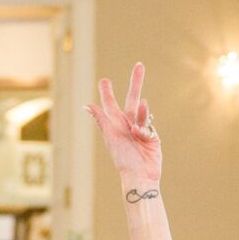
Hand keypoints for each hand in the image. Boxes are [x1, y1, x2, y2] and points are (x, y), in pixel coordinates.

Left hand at [86, 63, 162, 192]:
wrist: (139, 174)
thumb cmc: (122, 158)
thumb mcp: (110, 136)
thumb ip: (101, 119)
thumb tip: (86, 105)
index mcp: (114, 124)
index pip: (110, 104)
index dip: (107, 92)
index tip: (104, 80)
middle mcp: (127, 124)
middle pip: (132, 98)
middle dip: (136, 82)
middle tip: (139, 65)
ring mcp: (141, 128)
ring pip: (143, 111)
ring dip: (141, 114)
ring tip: (135, 129)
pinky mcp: (152, 135)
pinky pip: (148, 125)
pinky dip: (144, 129)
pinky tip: (140, 136)